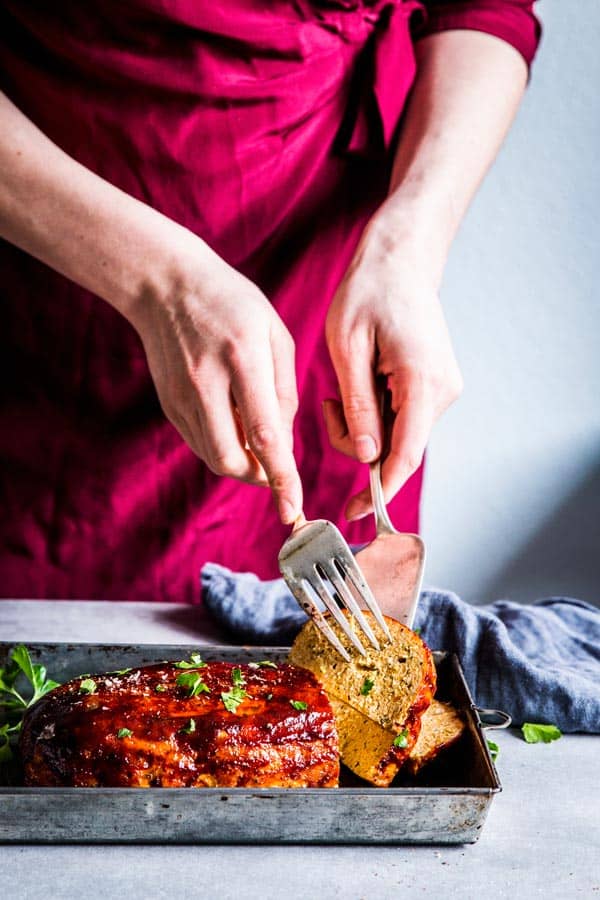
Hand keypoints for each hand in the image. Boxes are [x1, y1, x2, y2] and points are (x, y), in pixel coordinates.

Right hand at [131, 249, 302, 523]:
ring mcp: (182, 396)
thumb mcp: (275, 334)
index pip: (264, 435)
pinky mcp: (168, 404)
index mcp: (244, 360)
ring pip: (215, 457)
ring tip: (256, 439)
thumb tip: (284, 443)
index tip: (293, 508)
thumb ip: (285, 391)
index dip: (282, 477)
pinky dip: (223, 447)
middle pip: (233, 459)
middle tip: (276, 467)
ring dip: (242, 463)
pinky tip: (233, 425)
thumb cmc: (233, 305)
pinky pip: (200, 443)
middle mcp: (208, 383)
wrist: (166, 285)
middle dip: (260, 476)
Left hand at [324, 223, 462, 519]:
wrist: (400, 259)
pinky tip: (359, 383)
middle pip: (399, 447)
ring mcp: (442, 387)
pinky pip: (402, 416)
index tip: (354, 513)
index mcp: (422, 383)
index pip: (405, 456)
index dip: (380, 492)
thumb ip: (358, 406)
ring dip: (364, 426)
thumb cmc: (368, 293)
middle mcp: (442, 391)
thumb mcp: (348, 349)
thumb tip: (367, 457)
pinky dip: (375, 413)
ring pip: (399, 433)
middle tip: (326, 408)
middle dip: (359, 445)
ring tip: (339, 388)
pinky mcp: (434, 383)